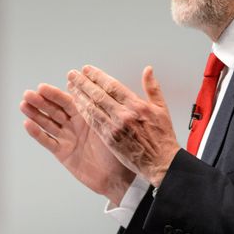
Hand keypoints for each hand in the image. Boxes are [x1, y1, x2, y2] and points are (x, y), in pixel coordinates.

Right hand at [20, 83, 134, 203]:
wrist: (117, 178)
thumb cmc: (118, 151)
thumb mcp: (108, 127)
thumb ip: (95, 110)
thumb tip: (86, 89)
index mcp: (88, 116)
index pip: (69, 101)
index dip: (55, 94)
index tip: (42, 87)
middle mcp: (77, 125)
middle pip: (55, 110)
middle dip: (41, 102)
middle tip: (28, 94)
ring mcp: (69, 138)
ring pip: (48, 123)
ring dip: (35, 114)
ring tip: (23, 105)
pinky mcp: (63, 152)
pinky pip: (48, 141)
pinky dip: (37, 133)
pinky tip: (27, 124)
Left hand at [67, 65, 179, 186]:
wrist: (161, 163)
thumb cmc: (162, 138)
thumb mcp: (162, 108)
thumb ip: (152, 88)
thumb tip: (148, 70)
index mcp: (137, 106)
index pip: (112, 86)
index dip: (97, 76)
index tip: (87, 70)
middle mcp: (124, 115)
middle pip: (99, 95)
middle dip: (83, 83)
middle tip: (73, 75)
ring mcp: (115, 128)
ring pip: (93, 108)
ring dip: (79, 96)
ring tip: (71, 87)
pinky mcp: (109, 139)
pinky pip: (93, 122)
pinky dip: (84, 112)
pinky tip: (77, 105)